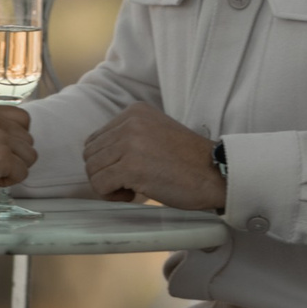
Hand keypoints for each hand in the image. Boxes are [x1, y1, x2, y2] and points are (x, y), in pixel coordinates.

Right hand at [0, 104, 36, 197]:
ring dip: (14, 168)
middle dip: (15, 156)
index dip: (18, 137)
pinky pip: (22, 173)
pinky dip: (8, 181)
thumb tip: (4, 147)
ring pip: (30, 156)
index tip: (4, 150)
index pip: (22, 117)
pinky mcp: (2, 157)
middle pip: (28, 140)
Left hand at [83, 104, 225, 210]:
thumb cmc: (188, 162)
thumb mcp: (155, 134)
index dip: (107, 162)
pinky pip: (100, 184)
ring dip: (108, 186)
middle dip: (105, 174)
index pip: (96, 139)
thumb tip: (98, 158)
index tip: (129, 172)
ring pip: (93, 170)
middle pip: (90, 155)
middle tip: (129, 184)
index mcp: (134, 112)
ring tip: (132, 189)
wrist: (216, 173)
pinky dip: (112, 195)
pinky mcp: (131, 166)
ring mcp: (130, 143)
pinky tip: (134, 195)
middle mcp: (129, 122)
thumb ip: (128, 137)